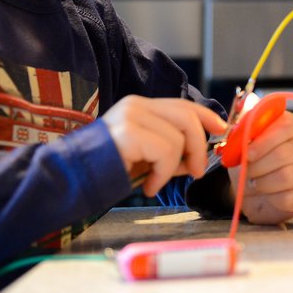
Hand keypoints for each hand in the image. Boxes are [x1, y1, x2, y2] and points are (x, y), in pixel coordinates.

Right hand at [103, 95, 224, 196]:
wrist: (70, 181)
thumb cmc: (107, 172)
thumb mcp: (146, 160)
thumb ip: (171, 153)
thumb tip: (198, 156)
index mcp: (140, 107)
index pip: (183, 105)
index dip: (207, 117)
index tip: (222, 132)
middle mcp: (136, 105)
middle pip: (187, 117)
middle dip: (200, 146)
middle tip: (195, 171)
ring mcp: (131, 116)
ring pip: (179, 137)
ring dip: (174, 167)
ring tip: (157, 182)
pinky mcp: (128, 133)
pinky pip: (165, 151)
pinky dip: (163, 174)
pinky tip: (149, 186)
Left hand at [225, 111, 292, 224]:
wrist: (255, 193)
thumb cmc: (252, 163)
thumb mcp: (243, 145)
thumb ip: (244, 128)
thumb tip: (244, 113)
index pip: (286, 126)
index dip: (265, 141)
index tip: (247, 153)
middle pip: (286, 152)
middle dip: (259, 166)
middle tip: (247, 173)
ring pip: (288, 175)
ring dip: (264, 183)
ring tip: (255, 184)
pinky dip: (274, 199)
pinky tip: (269, 196)